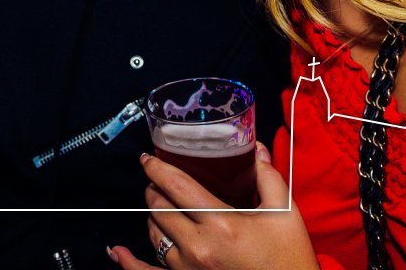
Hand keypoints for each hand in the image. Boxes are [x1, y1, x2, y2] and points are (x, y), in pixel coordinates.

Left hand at [108, 144, 318, 269]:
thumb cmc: (289, 258)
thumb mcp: (285, 214)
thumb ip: (268, 177)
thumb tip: (256, 148)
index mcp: (222, 223)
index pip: (177, 187)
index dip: (158, 168)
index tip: (148, 158)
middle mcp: (199, 247)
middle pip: (159, 208)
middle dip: (153, 189)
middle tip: (156, 180)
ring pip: (154, 234)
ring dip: (152, 217)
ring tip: (158, 206)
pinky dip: (128, 263)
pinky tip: (116, 251)